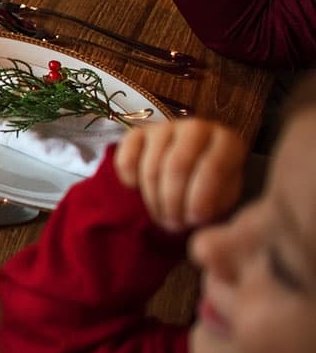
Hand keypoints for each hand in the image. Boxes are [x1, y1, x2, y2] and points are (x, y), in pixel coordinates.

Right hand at [115, 118, 246, 230]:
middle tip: (173, 224)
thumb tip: (196, 217)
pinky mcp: (137, 134)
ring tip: (162, 216)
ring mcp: (164, 128)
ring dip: (154, 199)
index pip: (212, 166)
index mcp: (227, 141)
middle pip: (177, 166)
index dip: (201, 197)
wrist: (188, 179)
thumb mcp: (224, 200)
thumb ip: (217, 206)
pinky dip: (130, 181)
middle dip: (173, 201)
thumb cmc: (210, 192)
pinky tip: (139, 192)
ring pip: (151, 167)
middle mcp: (196, 128)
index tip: (194, 221)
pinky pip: (126, 160)